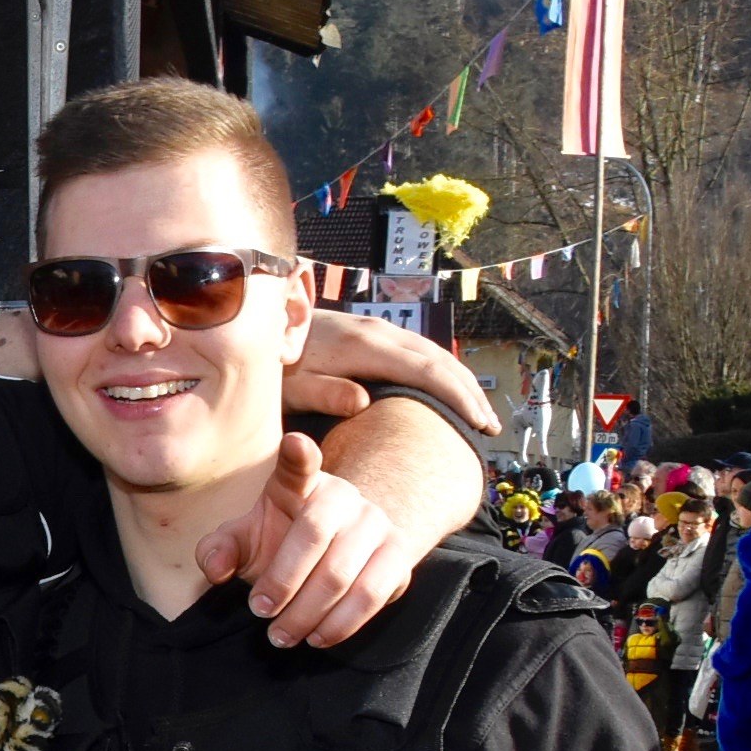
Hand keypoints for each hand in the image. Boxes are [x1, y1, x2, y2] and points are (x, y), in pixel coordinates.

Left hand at [197, 435, 420, 647]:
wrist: (334, 549)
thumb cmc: (278, 540)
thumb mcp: (244, 540)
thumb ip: (220, 549)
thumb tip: (216, 569)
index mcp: (299, 484)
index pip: (299, 465)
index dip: (298, 455)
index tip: (294, 444)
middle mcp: (342, 496)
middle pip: (314, 535)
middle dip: (282, 582)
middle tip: (259, 612)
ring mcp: (375, 522)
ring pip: (343, 574)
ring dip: (308, 613)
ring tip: (281, 636)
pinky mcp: (398, 555)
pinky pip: (373, 595)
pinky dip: (342, 624)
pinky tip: (317, 637)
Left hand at [293, 311, 500, 433]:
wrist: (259, 323)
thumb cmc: (273, 364)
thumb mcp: (291, 385)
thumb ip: (324, 392)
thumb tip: (363, 402)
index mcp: (366, 346)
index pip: (427, 370)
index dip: (458, 397)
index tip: (478, 423)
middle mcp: (379, 332)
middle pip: (439, 360)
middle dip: (469, 392)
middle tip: (490, 427)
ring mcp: (378, 329)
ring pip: (433, 353)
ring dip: (460, 382)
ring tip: (479, 414)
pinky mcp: (372, 333)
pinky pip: (418, 352)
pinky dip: (441, 372)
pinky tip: (447, 391)